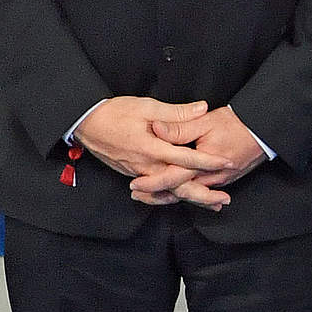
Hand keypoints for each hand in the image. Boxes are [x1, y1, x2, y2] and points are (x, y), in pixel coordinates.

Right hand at [74, 98, 235, 209]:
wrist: (84, 123)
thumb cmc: (113, 113)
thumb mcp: (146, 106)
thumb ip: (176, 112)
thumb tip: (201, 108)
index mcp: (151, 148)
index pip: (186, 159)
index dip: (209, 161)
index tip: (227, 162)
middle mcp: (145, 166)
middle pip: (179, 187)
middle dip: (203, 196)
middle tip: (224, 201)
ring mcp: (138, 173)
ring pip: (168, 192)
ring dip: (190, 198)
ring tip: (211, 204)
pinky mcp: (134, 174)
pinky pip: (156, 191)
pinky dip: (171, 196)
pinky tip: (182, 198)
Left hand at [129, 106, 266, 206]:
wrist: (264, 129)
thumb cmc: (236, 124)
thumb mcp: (205, 121)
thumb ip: (179, 126)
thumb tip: (156, 127)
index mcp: (204, 163)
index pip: (174, 177)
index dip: (153, 182)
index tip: (136, 184)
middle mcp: (212, 177)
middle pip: (181, 192)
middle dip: (158, 195)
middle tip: (137, 195)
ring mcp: (220, 181)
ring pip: (191, 194)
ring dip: (171, 195)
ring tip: (151, 195)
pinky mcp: (225, 180)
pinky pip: (203, 191)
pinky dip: (188, 193)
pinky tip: (177, 193)